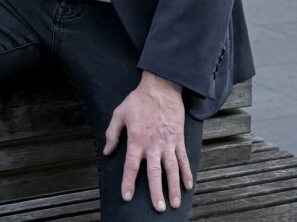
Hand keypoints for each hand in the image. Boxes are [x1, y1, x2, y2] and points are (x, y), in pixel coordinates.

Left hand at [103, 71, 191, 212]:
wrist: (161, 87)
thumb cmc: (139, 100)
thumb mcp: (119, 114)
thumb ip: (112, 134)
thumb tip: (108, 152)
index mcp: (137, 140)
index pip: (131, 166)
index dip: (129, 182)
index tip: (127, 196)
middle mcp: (153, 145)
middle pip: (155, 173)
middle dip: (157, 192)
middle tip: (159, 208)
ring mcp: (168, 143)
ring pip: (172, 170)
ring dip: (174, 188)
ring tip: (176, 203)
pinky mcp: (178, 140)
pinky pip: (184, 159)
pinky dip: (187, 173)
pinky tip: (188, 186)